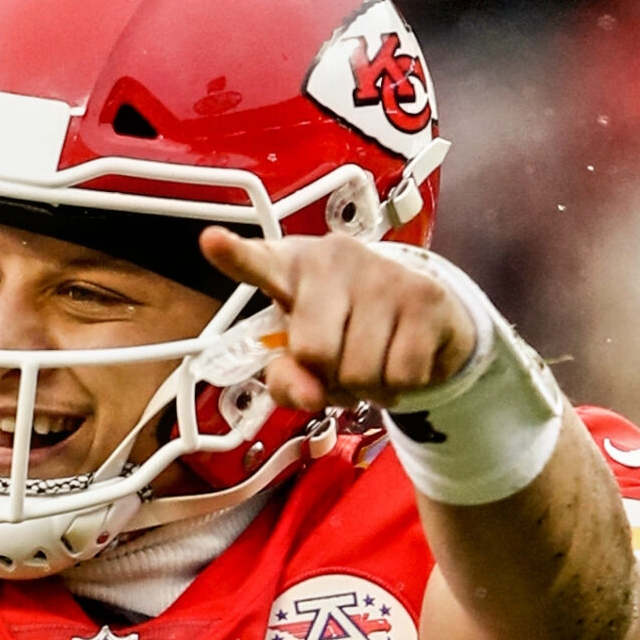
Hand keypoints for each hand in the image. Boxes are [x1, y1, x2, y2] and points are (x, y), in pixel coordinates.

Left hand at [200, 227, 478, 411]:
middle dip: (328, 379)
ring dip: (367, 387)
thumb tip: (308, 396)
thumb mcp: (302, 357)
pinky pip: (402, 374)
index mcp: (290, 268)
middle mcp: (334, 258)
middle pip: (313, 352)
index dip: (235, 256)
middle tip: (339, 364)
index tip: (213, 242)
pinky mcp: (425, 295)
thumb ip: (286, 380)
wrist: (422, 314)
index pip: (257, 263)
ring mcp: (382, 272)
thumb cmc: (345, 330)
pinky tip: (401, 358)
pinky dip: (400, 386)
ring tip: (371, 361)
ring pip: (361, 372)